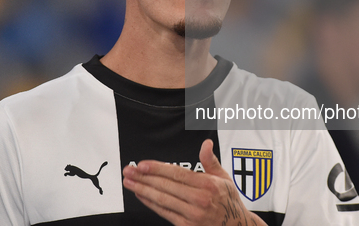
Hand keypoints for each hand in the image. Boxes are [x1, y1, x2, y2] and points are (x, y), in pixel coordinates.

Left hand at [122, 139, 265, 225]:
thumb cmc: (229, 201)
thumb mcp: (224, 177)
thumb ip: (210, 160)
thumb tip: (206, 143)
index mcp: (208, 185)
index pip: (177, 174)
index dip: (157, 168)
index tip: (142, 164)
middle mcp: (199, 200)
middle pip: (166, 186)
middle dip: (144, 177)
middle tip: (128, 171)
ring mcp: (192, 215)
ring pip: (162, 199)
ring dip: (142, 190)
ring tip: (129, 182)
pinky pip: (164, 212)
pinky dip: (150, 203)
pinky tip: (141, 195)